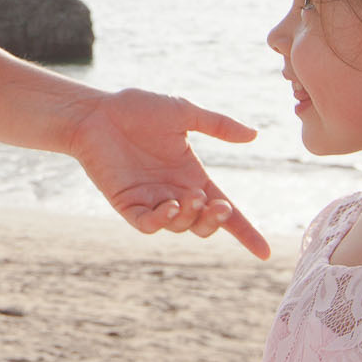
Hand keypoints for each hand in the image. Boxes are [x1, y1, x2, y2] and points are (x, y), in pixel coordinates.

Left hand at [66, 89, 266, 255]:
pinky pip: (148, 224)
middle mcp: (175, 193)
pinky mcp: (127, 204)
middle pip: (204, 225)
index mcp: (192, 176)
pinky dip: (162, 221)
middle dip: (217, 221)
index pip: (224, 210)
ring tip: (191, 198)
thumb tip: (253, 135)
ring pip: (180, 227)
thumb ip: (218, 126)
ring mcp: (151, 201)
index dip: (244, 232)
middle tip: (218, 205)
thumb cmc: (138, 109)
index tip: (264, 252)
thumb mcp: (184, 114)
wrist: (97, 111)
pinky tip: (169, 206)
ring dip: (191, 218)